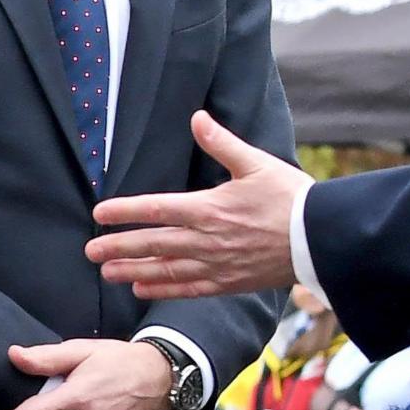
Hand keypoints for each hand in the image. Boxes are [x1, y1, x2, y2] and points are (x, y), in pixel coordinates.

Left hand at [89, 112, 312, 299]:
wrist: (320, 239)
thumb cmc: (291, 198)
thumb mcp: (257, 163)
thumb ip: (222, 143)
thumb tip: (197, 118)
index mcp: (209, 208)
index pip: (156, 209)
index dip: (125, 212)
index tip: (98, 215)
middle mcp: (207, 239)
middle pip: (153, 244)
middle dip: (118, 247)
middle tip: (90, 251)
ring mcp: (216, 265)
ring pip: (165, 270)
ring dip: (132, 271)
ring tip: (106, 272)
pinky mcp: (228, 283)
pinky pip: (188, 289)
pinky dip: (162, 291)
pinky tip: (141, 289)